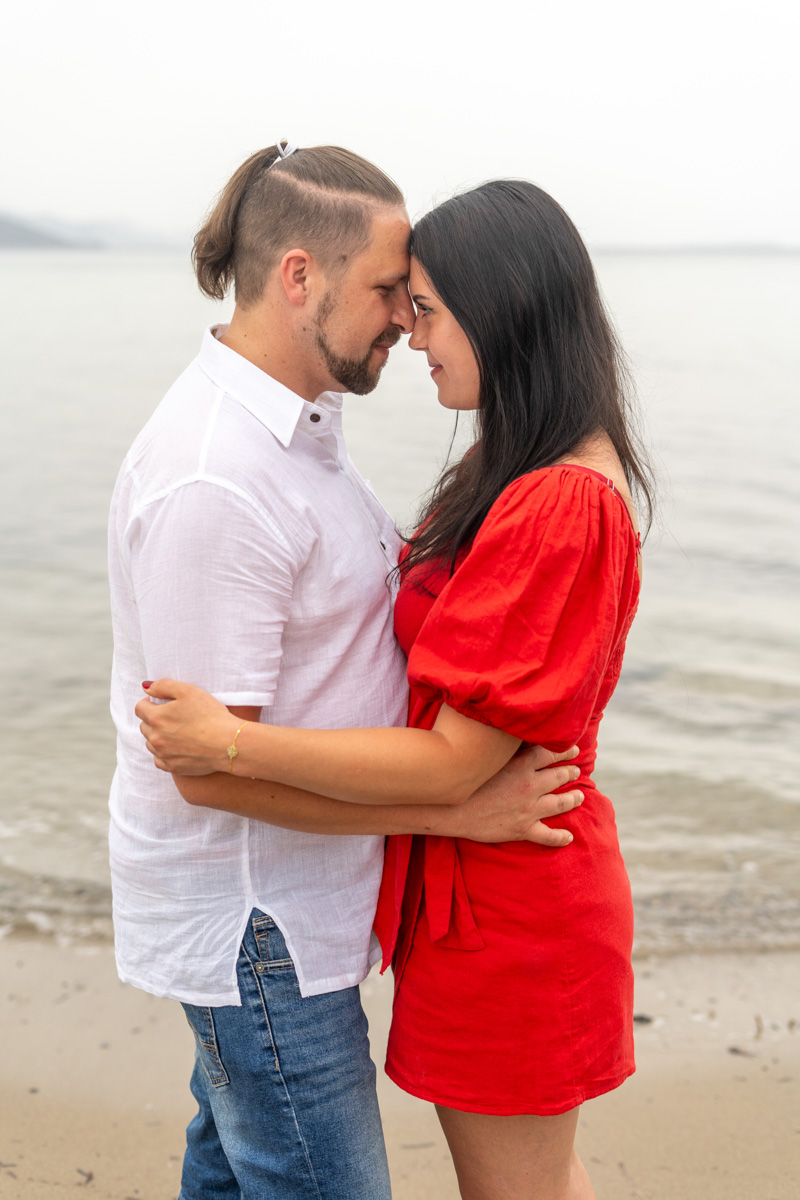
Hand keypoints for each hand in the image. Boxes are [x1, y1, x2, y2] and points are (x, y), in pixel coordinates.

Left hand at [135, 679, 240, 774]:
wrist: (228, 744)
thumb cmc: (211, 715)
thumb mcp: (188, 691)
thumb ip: (163, 686)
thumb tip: (146, 687)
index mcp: (157, 717)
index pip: (139, 708)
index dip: (149, 702)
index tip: (161, 702)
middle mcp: (155, 738)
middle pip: (144, 725)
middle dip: (154, 719)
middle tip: (173, 716)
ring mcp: (163, 754)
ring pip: (150, 743)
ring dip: (158, 736)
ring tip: (177, 731)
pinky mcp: (172, 767)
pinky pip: (158, 759)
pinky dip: (163, 753)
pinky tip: (177, 747)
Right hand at [437, 744, 582, 846]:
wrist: (450, 809)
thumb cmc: (463, 777)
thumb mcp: (485, 754)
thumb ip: (501, 743)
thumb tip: (508, 727)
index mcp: (521, 764)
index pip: (550, 752)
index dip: (564, 750)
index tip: (573, 749)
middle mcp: (530, 785)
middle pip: (559, 776)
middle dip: (570, 772)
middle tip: (576, 770)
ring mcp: (529, 809)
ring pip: (560, 803)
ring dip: (572, 799)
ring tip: (580, 796)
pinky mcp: (522, 830)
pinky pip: (548, 835)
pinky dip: (560, 837)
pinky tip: (568, 837)